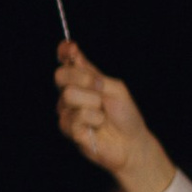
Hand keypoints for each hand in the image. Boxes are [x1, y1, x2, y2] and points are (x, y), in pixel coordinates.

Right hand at [55, 43, 171, 191]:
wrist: (131, 142)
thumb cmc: (125, 115)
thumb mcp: (115, 88)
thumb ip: (94, 75)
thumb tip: (74, 57)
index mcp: (83, 80)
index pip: (67, 61)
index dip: (64, 52)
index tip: (70, 48)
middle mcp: (72, 93)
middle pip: (60, 75)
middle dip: (83, 78)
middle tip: (101, 88)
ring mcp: (68, 111)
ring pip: (69, 96)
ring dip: (93, 104)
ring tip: (103, 115)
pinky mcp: (69, 129)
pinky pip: (75, 116)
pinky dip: (93, 120)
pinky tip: (98, 127)